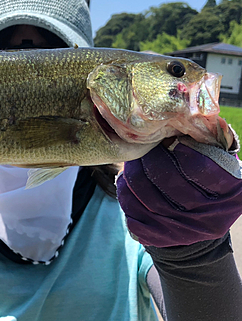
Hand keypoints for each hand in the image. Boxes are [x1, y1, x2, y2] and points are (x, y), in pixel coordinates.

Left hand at [117, 135, 241, 247]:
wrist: (198, 229)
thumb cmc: (207, 185)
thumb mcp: (220, 166)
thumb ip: (209, 145)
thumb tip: (188, 118)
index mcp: (230, 193)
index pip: (199, 167)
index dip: (181, 151)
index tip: (173, 143)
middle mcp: (209, 216)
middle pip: (168, 180)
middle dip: (150, 159)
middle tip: (146, 149)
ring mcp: (182, 230)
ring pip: (145, 195)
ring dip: (133, 173)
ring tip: (133, 162)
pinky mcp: (159, 238)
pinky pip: (132, 212)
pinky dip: (125, 193)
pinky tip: (128, 183)